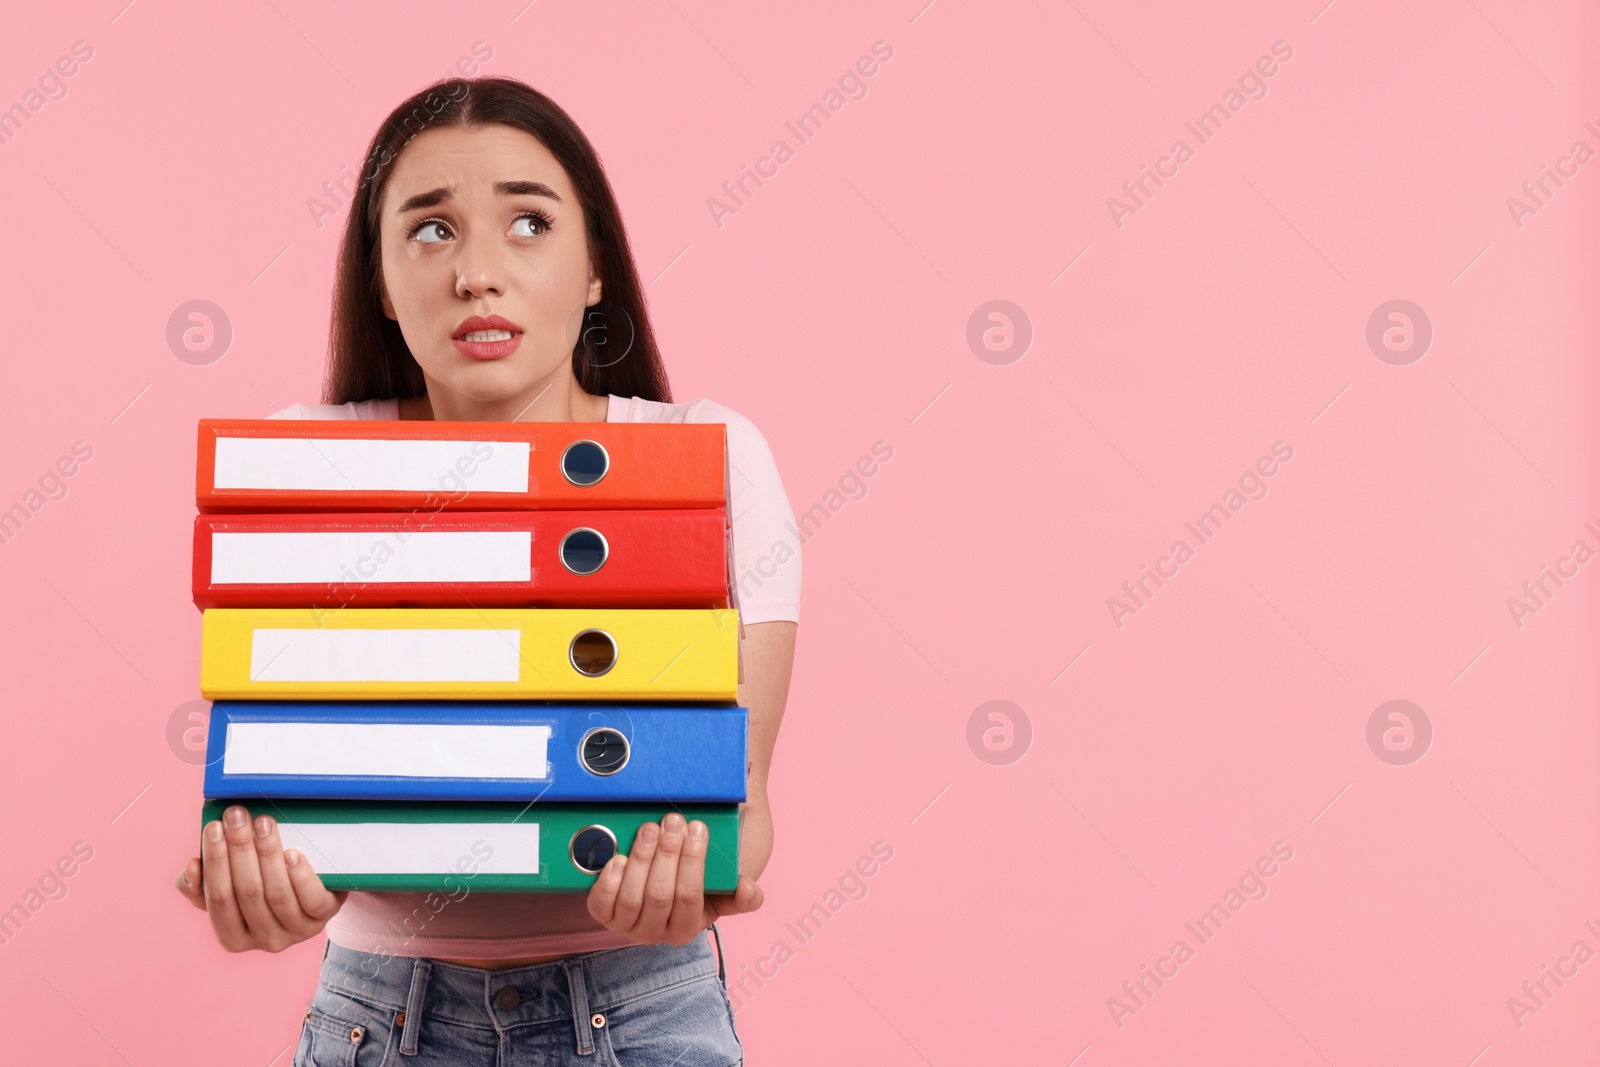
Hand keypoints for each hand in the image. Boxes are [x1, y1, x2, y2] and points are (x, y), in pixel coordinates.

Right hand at [175, 804, 347, 952]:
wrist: (311, 892)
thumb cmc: (259, 888)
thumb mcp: (226, 889)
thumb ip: (198, 883)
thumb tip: (192, 866)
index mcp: (233, 937)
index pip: (218, 899)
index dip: (214, 862)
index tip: (213, 827)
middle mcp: (264, 940)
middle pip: (248, 892)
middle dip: (239, 848)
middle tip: (237, 815)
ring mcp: (296, 932)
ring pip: (278, 893)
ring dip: (268, 853)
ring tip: (263, 822)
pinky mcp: (323, 918)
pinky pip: (312, 900)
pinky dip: (300, 875)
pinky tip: (291, 853)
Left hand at [586, 810, 764, 945]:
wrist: (659, 897)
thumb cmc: (692, 890)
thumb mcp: (720, 894)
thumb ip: (742, 896)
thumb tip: (748, 889)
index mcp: (687, 929)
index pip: (690, 895)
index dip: (693, 860)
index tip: (697, 827)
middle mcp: (655, 933)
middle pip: (660, 893)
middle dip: (668, 853)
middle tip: (673, 820)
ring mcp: (627, 927)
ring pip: (632, 896)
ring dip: (641, 858)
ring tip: (650, 829)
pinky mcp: (604, 917)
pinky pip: (602, 903)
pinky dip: (609, 880)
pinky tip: (619, 857)